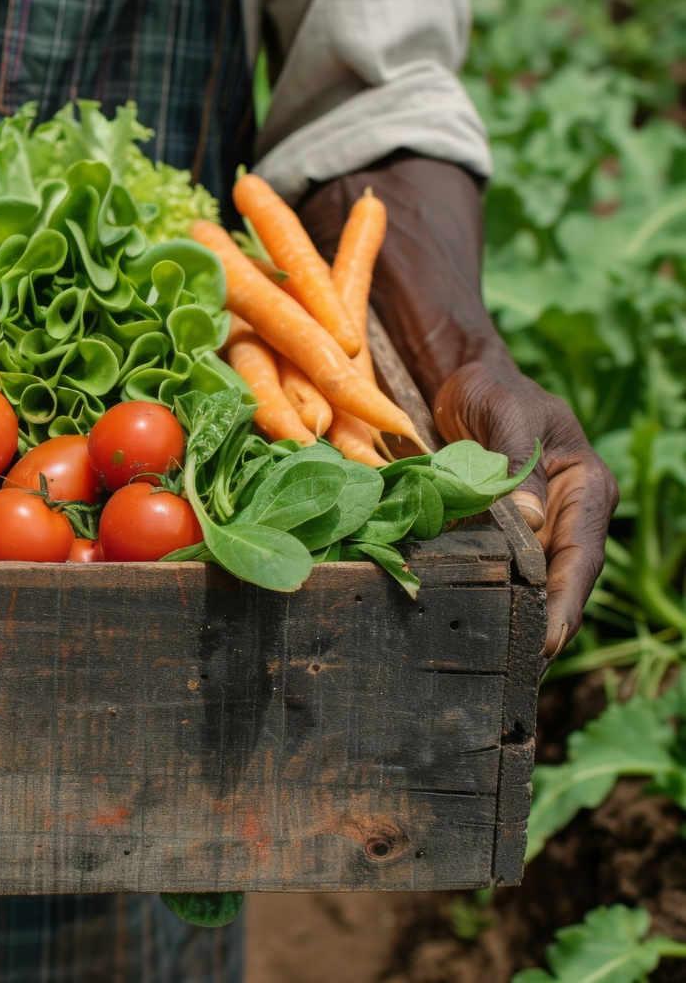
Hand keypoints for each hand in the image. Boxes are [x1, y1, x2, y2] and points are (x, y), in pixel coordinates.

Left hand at [433, 361, 616, 656]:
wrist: (466, 378)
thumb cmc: (492, 390)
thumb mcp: (506, 416)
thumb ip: (517, 464)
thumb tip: (532, 523)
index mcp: (586, 488)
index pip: (581, 555)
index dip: (565, 601)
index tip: (547, 641)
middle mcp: (570, 513)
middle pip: (563, 580)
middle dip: (546, 625)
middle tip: (521, 672)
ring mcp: (541, 524)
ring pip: (536, 582)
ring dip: (522, 620)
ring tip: (502, 666)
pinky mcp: (507, 528)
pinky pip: (508, 569)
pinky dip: (500, 597)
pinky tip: (481, 626)